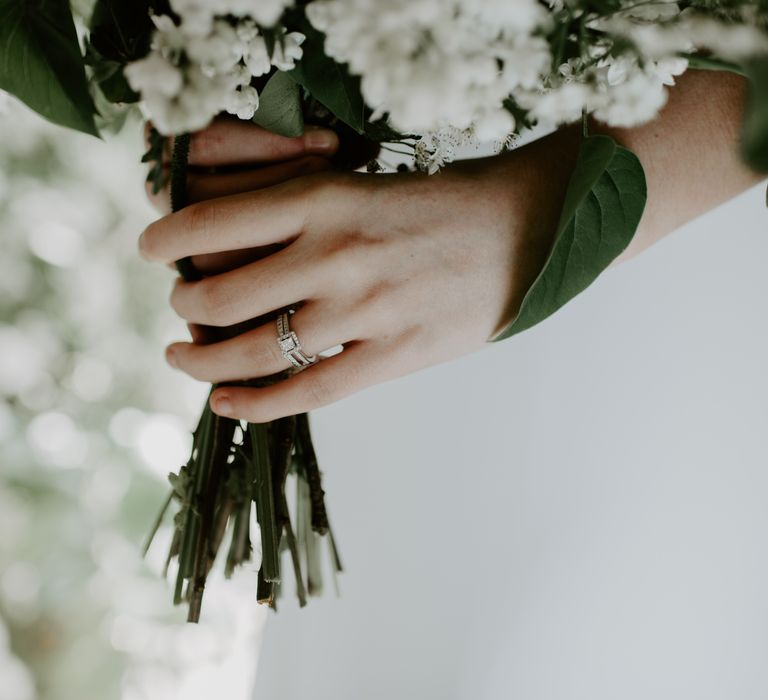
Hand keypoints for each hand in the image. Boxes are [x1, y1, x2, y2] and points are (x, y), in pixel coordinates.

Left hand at [140, 129, 579, 421]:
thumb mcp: (362, 186)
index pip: (215, 221)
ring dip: (202, 361)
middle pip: (221, 295)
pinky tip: (225, 404)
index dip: (168, 240)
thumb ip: (299, 216)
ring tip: (182, 358)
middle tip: (179, 310)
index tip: (151, 251)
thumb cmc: (438, 204)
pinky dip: (254, 404)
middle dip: (184, 306)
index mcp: (325, 197)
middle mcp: (336, 253)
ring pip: (253, 351)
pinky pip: (306, 391)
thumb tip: (229, 253)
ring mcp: (364, 311)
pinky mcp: (393, 357)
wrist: (521, 231)